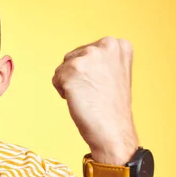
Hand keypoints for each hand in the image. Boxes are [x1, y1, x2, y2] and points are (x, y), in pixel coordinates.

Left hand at [52, 36, 138, 163]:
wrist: (113, 131)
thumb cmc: (112, 108)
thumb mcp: (115, 74)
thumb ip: (102, 60)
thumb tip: (81, 57)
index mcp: (119, 45)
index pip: (88, 51)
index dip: (90, 72)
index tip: (102, 85)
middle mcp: (106, 45)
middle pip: (73, 57)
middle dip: (78, 77)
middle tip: (94, 93)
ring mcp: (89, 56)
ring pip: (63, 68)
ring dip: (69, 84)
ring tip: (88, 97)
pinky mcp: (72, 69)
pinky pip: (56, 79)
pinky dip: (63, 92)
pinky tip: (79, 100)